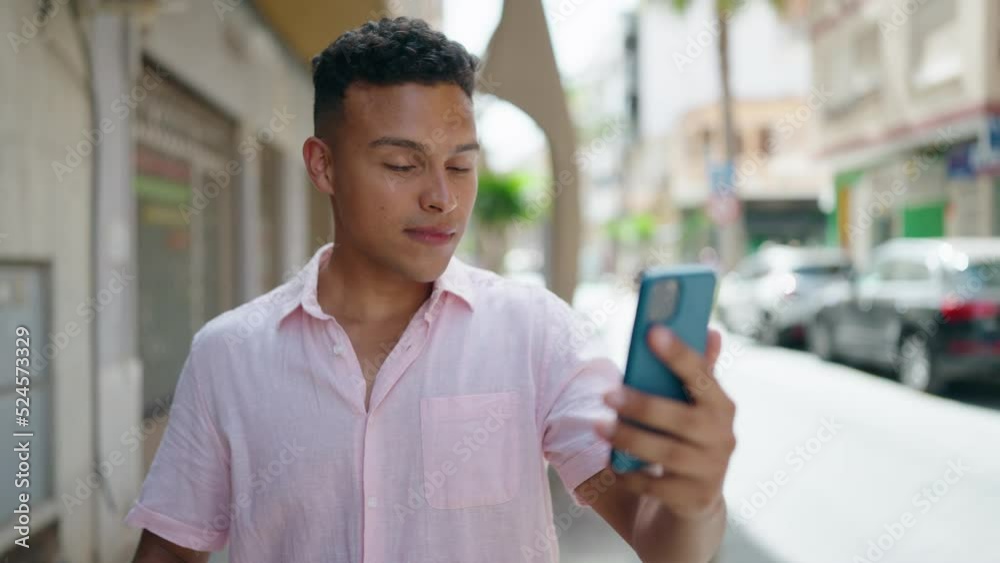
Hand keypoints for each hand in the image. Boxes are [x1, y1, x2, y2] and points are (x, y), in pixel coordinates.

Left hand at [595, 326, 734, 520]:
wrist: (695, 501)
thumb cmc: (685, 439)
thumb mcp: (692, 407)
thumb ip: (696, 372)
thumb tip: (710, 331)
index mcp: (721, 406)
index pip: (702, 375)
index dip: (679, 353)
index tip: (652, 331)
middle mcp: (723, 437)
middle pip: (681, 418)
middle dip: (642, 405)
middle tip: (606, 394)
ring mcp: (711, 470)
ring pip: (666, 453)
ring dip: (629, 438)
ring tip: (598, 426)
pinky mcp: (694, 499)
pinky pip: (656, 486)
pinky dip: (630, 476)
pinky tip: (611, 466)